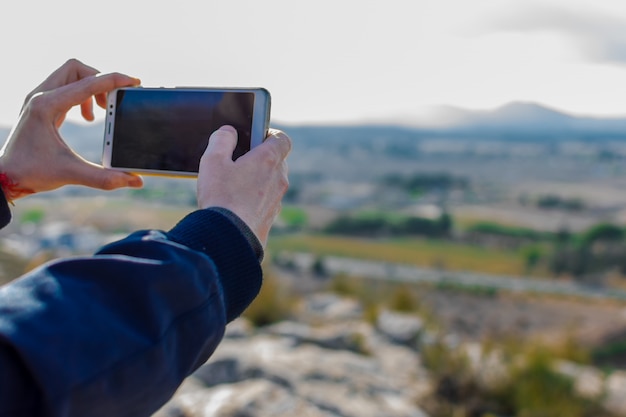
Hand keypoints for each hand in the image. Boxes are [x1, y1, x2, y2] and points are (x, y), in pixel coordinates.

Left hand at [0, 59, 142, 200]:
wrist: (5, 177)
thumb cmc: (32, 172)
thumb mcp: (71, 174)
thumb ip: (105, 178)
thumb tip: (136, 182)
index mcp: (46, 106)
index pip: (86, 83)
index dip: (113, 81)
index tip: (133, 82)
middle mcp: (40, 96)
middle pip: (76, 69)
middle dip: (100, 81)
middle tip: (113, 103)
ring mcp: (38, 98)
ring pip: (70, 75)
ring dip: (91, 88)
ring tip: (101, 112)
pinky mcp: (40, 105)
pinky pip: (65, 87)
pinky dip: (82, 96)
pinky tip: (88, 117)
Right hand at [198, 125, 290, 246]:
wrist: (230, 237)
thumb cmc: (222, 197)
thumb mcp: (213, 161)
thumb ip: (221, 140)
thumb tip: (229, 131)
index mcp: (268, 160)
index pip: (282, 139)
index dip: (270, 135)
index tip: (256, 137)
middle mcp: (279, 178)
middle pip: (277, 161)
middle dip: (261, 158)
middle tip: (240, 161)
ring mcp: (278, 199)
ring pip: (273, 182)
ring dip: (259, 180)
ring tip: (235, 185)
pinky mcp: (272, 216)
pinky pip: (268, 200)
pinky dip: (258, 198)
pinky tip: (238, 204)